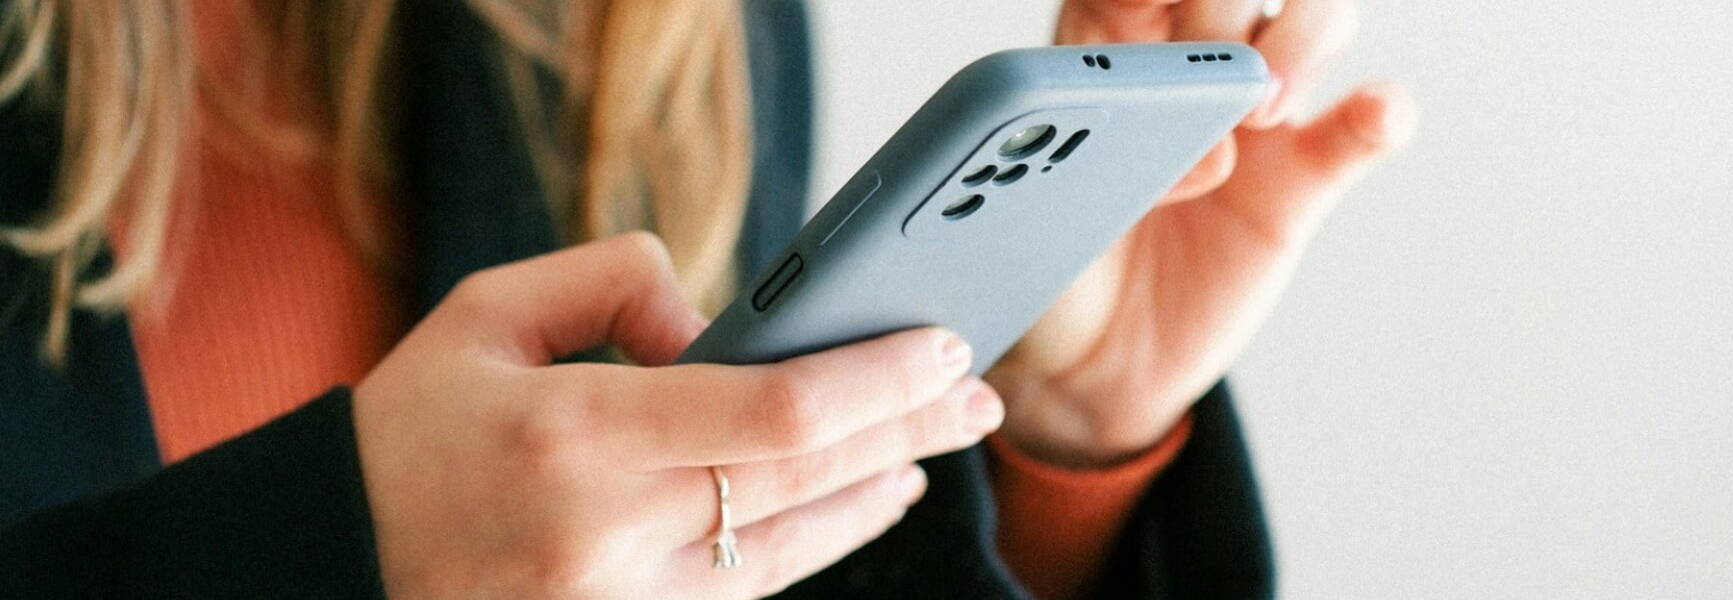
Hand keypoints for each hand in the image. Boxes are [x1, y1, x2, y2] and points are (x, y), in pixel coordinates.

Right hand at [354, 233, 1002, 597]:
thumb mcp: (483, 316)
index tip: (944, 346)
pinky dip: (813, 540)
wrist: (326, 566)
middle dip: (910, 429)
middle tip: (975, 395)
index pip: (776, 412)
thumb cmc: (404, 435)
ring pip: (791, 545)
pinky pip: (748, 587)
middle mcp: (606, 531)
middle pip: (807, 479)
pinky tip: (855, 504)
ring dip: (875, 492)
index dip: (879, 381)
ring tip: (929, 447)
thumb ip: (612, 285)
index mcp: (573, 434)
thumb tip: (720, 321)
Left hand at [987, 0, 1414, 466]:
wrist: (1093, 365)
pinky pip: (1363, 125)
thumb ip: (1081, 166)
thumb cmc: (1048, 272)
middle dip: (1224, 9)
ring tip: (1261, 114)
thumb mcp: (1028, 218)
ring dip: (1301, 40)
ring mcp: (1254, 115)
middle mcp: (1188, 63)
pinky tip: (1374, 117)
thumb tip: (1181, 149)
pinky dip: (1380, 112)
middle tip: (1209, 76)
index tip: (1162, 12)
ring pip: (1314, 20)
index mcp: (1101, 45)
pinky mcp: (1304, 176)